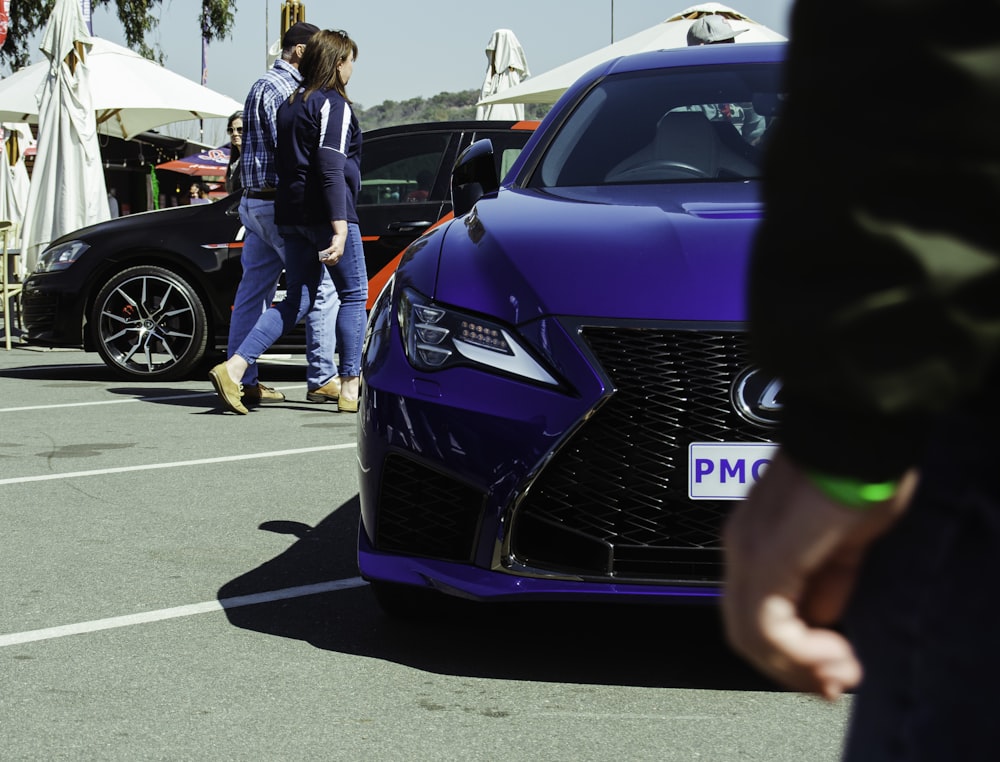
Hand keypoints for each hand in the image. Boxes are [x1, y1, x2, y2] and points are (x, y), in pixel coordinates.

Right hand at [318, 233, 343, 264]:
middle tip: (321, 260)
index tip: (323, 261)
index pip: (334, 262)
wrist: (341, 235)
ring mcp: (337, 251)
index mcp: (339, 255)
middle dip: (326, 261)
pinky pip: (328, 251)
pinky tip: (320, 252)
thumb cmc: (337, 241)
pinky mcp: (335, 247)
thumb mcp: (335, 248)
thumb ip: (332, 252)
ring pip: (330, 258)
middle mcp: (339, 254)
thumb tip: (325, 255)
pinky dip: (324, 252)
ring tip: (320, 257)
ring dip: (324, 258)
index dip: (328, 263)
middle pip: (332, 261)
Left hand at [722, 451, 916, 699]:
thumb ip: (827, 583)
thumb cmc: (854, 473)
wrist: (853, 433)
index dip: (790, 655)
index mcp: (752, 541)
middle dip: (793, 670)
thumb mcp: (843, 545)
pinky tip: (831, 651)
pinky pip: (766, 625)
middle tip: (836, 682)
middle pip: (745, 634)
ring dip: (797, 667)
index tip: (833, 671)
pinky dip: (798, 652)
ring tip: (839, 670)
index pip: (753, 615)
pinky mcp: (765, 558)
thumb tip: (822, 621)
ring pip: (749, 637)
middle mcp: (739, 547)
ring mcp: (746, 551)